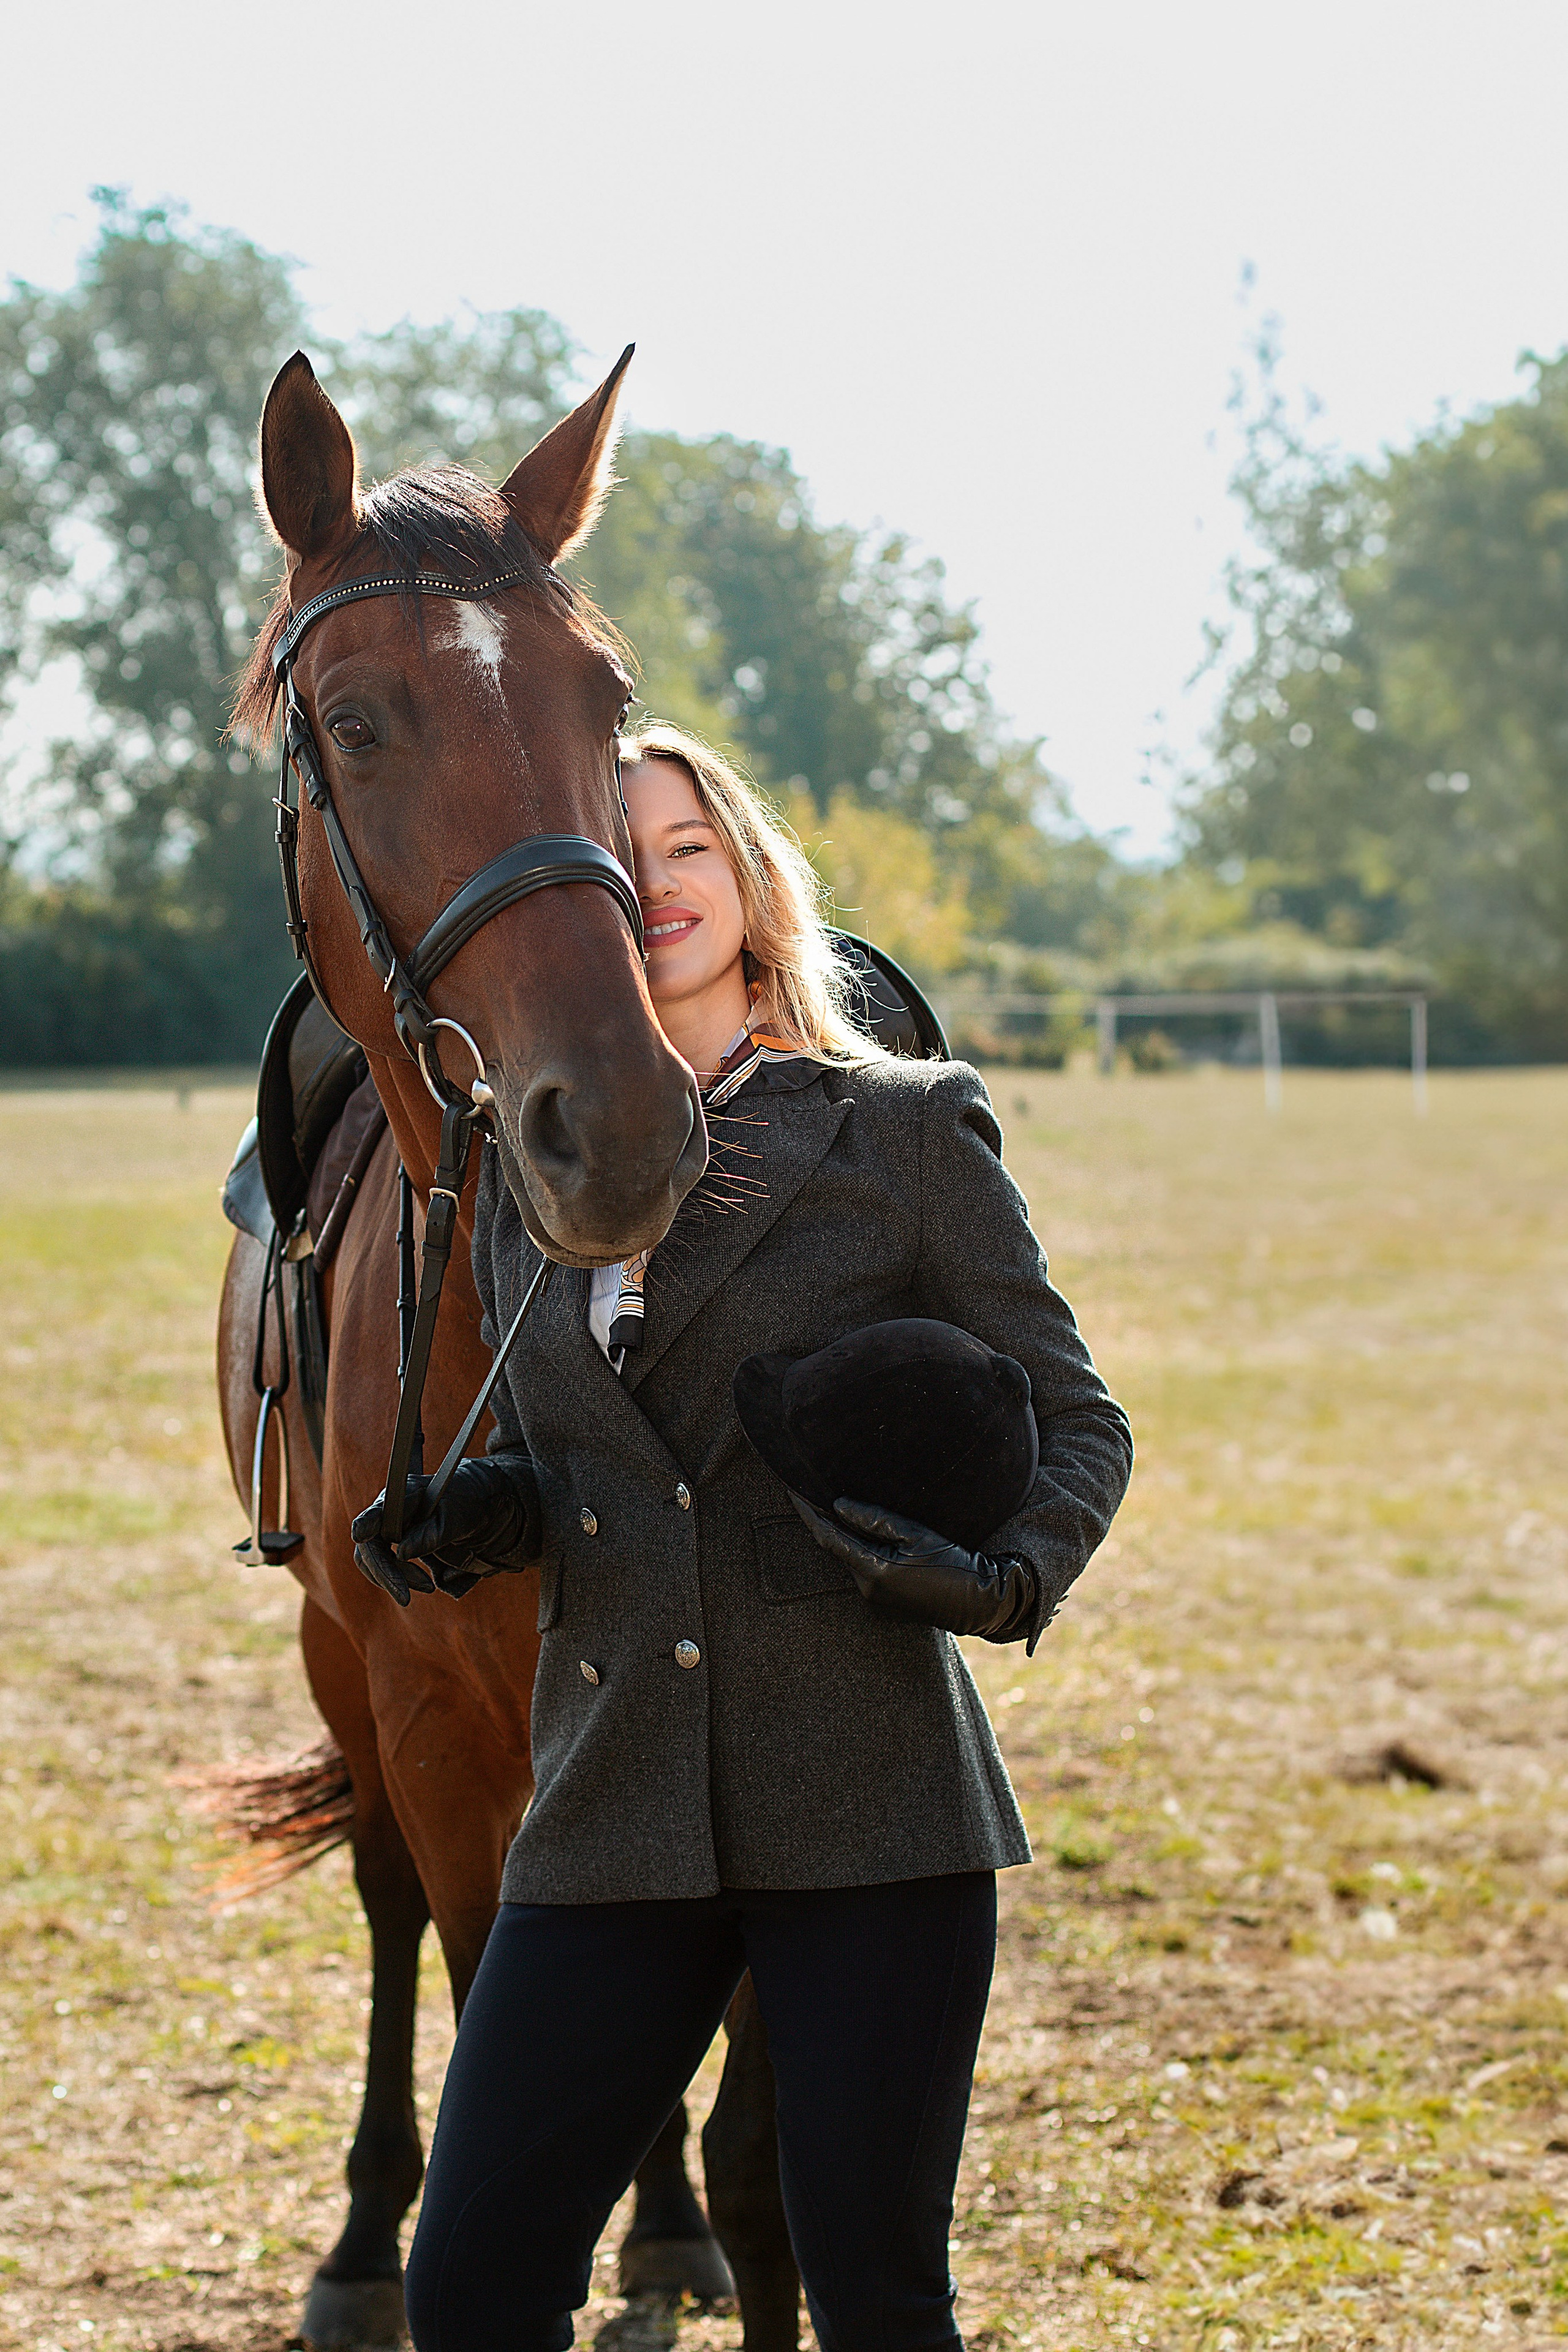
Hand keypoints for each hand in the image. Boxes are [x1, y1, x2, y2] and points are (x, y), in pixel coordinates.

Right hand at [352, 1452, 541, 1605]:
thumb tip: (402, 1553)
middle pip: (371, 1544)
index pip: (377, 1511)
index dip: (366, 1523)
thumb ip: (432, 1534)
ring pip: (375, 1561)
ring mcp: (390, 1528)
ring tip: (429, 1586)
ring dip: (396, 1578)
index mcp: (405, 1496)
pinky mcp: (397, 1544)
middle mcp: (391, 1511)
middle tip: (404, 1597)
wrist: (482, 1509)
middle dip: (385, 1572)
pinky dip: (403, 1579)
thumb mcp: (459, 1518)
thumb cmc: (470, 1505)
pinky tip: (427, 1584)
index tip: (361, 1536)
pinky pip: (387, 1567)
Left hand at [791, 1493, 1039, 1641]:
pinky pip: (862, 1569)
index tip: (792, 1491)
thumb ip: (876, 1519)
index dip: (808, 1513)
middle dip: (822, 1521)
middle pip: (835, 1548)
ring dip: (841, 1535)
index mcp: (873, 1570)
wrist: (981, 1601)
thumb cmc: (954, 1563)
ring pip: (848, 1558)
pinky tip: (860, 1532)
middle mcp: (867, 1589)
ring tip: (831, 1506)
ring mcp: (875, 1599)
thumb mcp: (916, 1533)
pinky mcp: (884, 1602)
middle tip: (810, 1491)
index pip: (829, 1537)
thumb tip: (839, 1505)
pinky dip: (856, 1549)